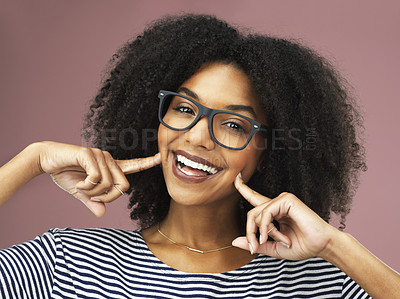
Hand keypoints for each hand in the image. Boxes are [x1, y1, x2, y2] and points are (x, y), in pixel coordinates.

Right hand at [39, 141, 160, 216]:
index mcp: (110, 168)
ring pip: (108, 184)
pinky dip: (87, 186)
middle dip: (108, 197)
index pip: (133, 165)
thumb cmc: (66, 174)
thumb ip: (93, 201)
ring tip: (82, 186)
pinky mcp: (90, 154)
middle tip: (92, 196)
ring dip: (93, 192)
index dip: (147, 163)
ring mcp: (101, 156)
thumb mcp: (81, 192)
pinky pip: (96, 178)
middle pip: (124, 187)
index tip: (160, 157)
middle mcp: (109, 160)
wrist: (47, 160)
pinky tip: (78, 182)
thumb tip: (102, 214)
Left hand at [232, 173, 338, 259]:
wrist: (322, 246)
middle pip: (252, 213)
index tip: (237, 178)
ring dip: (263, 233)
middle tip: (254, 247)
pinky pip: (266, 213)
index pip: (254, 197)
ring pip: (256, 214)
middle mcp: (276, 203)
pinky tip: (280, 236)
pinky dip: (268, 228)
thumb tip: (235, 241)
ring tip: (280, 242)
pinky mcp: (286, 200)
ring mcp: (281, 200)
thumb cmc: (303, 245)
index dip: (244, 188)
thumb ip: (256, 244)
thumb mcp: (274, 248)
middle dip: (250, 232)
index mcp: (274, 212)